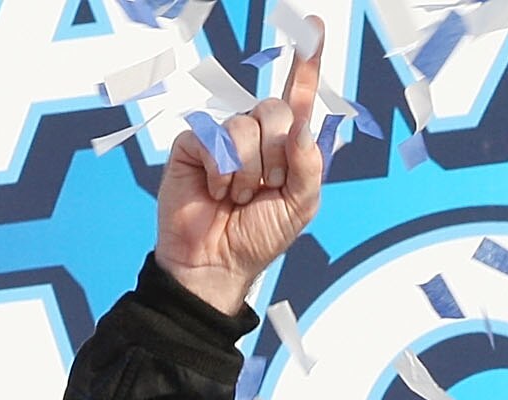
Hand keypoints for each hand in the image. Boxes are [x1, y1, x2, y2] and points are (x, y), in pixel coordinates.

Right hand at [155, 41, 323, 315]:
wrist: (217, 263)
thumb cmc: (257, 236)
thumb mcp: (300, 206)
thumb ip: (309, 166)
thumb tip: (304, 127)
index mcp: (285, 145)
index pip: (297, 97)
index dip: (305, 64)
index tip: (313, 27)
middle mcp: (254, 133)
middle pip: (276, 110)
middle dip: (277, 156)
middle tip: (266, 189)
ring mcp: (222, 136)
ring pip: (246, 128)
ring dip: (248, 173)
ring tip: (237, 196)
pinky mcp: (193, 143)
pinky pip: (216, 139)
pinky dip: (223, 173)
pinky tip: (215, 191)